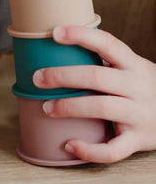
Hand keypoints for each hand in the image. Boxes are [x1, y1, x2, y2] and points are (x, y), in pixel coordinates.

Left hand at [33, 25, 155, 163]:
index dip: (81, 36)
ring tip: (47, 108)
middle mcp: (137, 87)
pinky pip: (113, 149)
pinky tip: (70, 144)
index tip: (56, 33)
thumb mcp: (135, 69)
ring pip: (101, 108)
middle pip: (97, 77)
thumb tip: (62, 49)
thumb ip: (107, 61)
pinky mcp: (138, 140)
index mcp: (134, 65)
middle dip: (63, 76)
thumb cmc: (147, 88)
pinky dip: (90, 150)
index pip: (107, 43)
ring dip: (69, 107)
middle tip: (38, 78)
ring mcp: (139, 115)